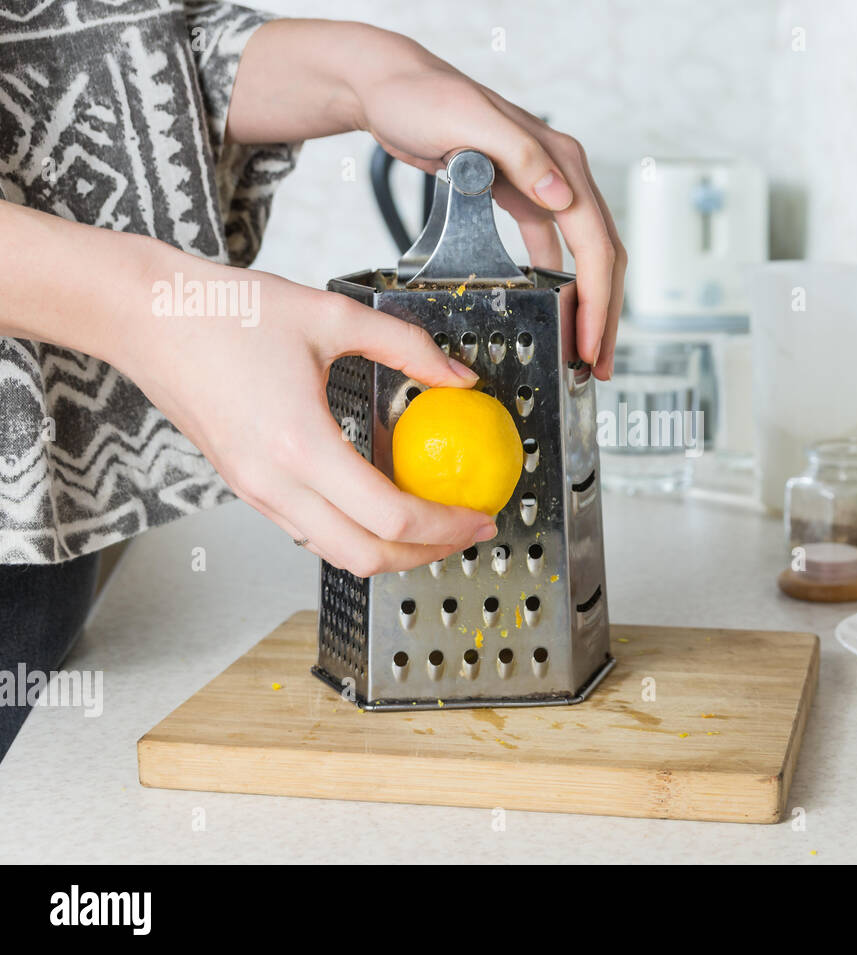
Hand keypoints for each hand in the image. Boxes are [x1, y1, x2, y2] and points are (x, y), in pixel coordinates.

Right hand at [114, 253, 497, 577]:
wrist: (146, 316)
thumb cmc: (225, 311)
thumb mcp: (332, 315)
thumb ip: (406, 346)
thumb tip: (459, 375)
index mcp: (300, 444)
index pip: (390, 516)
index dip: (447, 526)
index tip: (480, 516)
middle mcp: (274, 482)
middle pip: (365, 557)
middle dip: (426, 556)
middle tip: (466, 533)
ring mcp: (254, 491)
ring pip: (334, 553)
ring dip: (390, 550)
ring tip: (431, 521)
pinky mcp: (245, 487)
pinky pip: (308, 531)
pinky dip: (353, 530)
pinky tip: (380, 500)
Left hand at [228, 21, 625, 379]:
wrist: (388, 85)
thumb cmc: (423, 97)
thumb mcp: (471, 120)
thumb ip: (522, 155)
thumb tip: (562, 197)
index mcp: (559, 160)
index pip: (595, 241)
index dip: (597, 298)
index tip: (590, 342)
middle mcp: (560, 174)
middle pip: (601, 255)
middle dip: (604, 314)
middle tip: (599, 365)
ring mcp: (543, 186)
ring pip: (583, 256)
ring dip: (588, 305)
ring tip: (585, 350)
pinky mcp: (520, 197)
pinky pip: (551, 247)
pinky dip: (559, 283)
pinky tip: (555, 311)